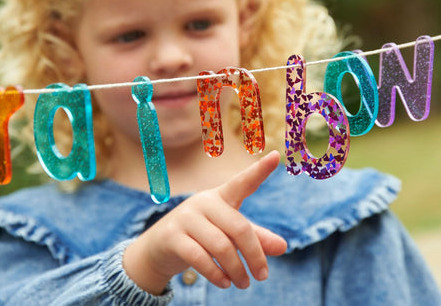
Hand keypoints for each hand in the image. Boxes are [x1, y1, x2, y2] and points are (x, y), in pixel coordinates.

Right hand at [123, 150, 287, 294]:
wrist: (157, 249)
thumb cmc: (201, 237)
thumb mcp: (229, 235)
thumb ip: (255, 239)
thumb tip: (283, 247)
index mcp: (221, 196)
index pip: (243, 182)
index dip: (260, 170)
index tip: (277, 155)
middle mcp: (204, 202)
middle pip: (239, 228)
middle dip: (255, 255)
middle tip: (263, 276)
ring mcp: (186, 218)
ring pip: (221, 246)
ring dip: (236, 270)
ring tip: (244, 284)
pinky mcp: (172, 237)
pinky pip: (200, 258)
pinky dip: (217, 274)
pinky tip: (225, 283)